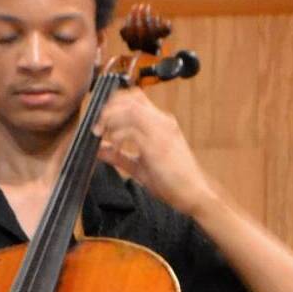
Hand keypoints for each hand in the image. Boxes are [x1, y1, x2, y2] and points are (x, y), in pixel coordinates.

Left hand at [94, 89, 216, 215]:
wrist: (195, 193)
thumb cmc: (172, 181)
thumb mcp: (139, 166)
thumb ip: (118, 156)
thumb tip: (97, 150)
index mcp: (161, 123)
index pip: (136, 98)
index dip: (114, 102)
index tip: (101, 117)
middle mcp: (162, 122)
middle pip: (131, 98)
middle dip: (109, 108)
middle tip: (98, 126)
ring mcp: (161, 132)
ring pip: (129, 110)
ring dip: (111, 119)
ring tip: (102, 134)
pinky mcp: (157, 145)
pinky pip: (131, 130)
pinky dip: (117, 136)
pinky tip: (114, 148)